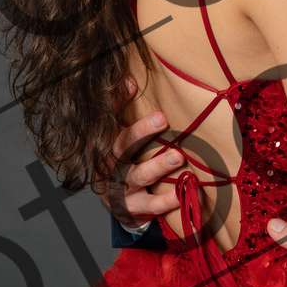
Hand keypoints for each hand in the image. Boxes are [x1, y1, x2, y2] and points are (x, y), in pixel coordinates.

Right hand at [98, 77, 180, 227]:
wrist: (119, 205)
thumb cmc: (127, 162)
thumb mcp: (123, 137)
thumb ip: (124, 110)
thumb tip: (130, 79)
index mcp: (106, 143)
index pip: (108, 119)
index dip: (116, 102)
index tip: (131, 84)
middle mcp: (109, 164)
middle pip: (121, 146)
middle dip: (140, 132)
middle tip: (161, 118)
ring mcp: (118, 187)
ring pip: (137, 175)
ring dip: (157, 166)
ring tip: (178, 157)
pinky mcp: (130, 208)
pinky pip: (148, 205)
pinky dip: (164, 201)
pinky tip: (180, 194)